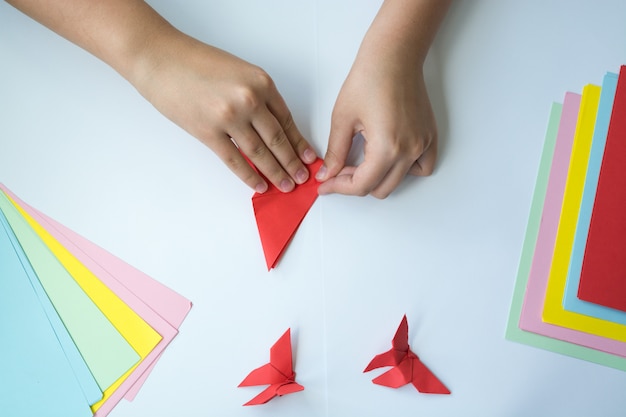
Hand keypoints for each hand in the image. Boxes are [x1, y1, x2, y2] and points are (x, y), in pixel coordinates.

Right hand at [133, 33, 316, 192]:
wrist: (160, 58)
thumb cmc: (196, 62)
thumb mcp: (238, 71)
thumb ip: (257, 96)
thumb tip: (270, 127)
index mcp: (261, 82)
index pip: (286, 120)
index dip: (299, 142)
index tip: (307, 157)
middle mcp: (250, 100)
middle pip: (277, 139)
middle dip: (292, 163)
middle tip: (301, 178)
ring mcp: (229, 117)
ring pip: (260, 153)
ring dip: (275, 172)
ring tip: (286, 185)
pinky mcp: (208, 132)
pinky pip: (234, 160)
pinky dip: (249, 176)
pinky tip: (259, 185)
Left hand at [316, 58, 436, 198]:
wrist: (393, 56)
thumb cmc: (370, 78)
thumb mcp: (343, 118)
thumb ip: (335, 152)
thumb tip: (328, 174)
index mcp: (387, 148)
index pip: (361, 186)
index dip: (339, 188)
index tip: (326, 184)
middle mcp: (409, 150)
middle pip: (380, 189)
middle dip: (355, 184)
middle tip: (339, 170)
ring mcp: (423, 144)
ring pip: (399, 181)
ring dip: (379, 178)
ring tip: (363, 162)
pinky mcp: (429, 136)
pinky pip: (422, 167)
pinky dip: (406, 170)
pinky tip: (389, 158)